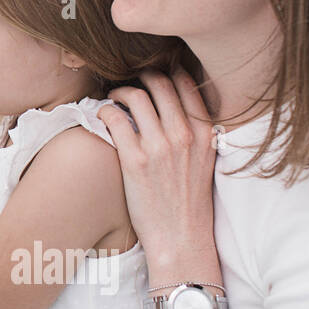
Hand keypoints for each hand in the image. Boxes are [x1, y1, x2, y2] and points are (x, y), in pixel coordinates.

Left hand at [97, 68, 217, 261]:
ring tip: (113, 96)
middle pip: (160, 83)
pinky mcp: (135, 160)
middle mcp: (184, 135)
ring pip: (136, 96)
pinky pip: (115, 118)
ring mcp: (159, 146)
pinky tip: (102, 115)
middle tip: (130, 78)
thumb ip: (196, 133)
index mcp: (205, 133)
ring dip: (120, 91)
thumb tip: (177, 107)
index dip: (169, 70)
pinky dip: (105, 110)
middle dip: (142, 75)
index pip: (187, 84)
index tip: (156, 71)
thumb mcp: (205, 161)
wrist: (181, 238)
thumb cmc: (190, 202)